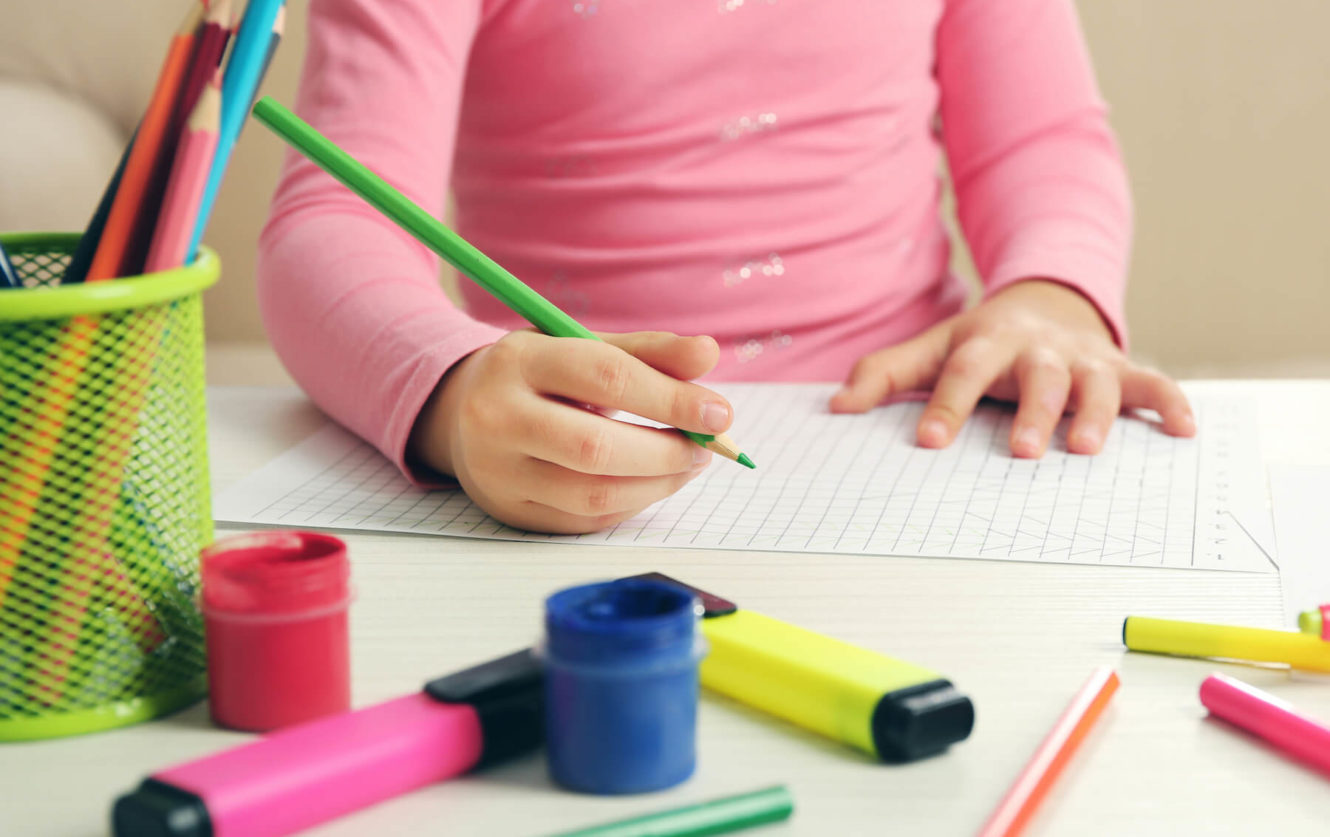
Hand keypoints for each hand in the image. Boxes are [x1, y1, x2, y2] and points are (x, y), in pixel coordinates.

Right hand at [409, 330, 729, 533]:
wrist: (463, 414)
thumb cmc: (541, 376)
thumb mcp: (585, 347)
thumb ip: (648, 351)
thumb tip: (709, 354)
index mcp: (519, 360)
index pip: (605, 377)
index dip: (671, 398)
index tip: (719, 413)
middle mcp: (497, 417)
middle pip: (596, 446)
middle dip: (667, 450)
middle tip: (707, 446)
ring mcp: (499, 472)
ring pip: (593, 493)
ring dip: (658, 483)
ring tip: (689, 462)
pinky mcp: (511, 512)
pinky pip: (587, 518)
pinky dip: (634, 502)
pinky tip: (655, 481)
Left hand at [829, 280, 1194, 455]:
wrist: (1044, 303)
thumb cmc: (981, 342)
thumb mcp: (932, 349)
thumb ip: (884, 375)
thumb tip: (836, 406)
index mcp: (987, 342)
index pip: (963, 372)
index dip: (946, 406)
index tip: (927, 442)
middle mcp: (1039, 348)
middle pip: (1037, 377)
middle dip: (1031, 412)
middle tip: (1021, 452)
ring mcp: (1083, 358)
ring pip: (1095, 383)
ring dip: (1094, 414)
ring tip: (1084, 450)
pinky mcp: (1120, 369)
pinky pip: (1152, 384)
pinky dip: (1171, 402)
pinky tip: (1184, 430)